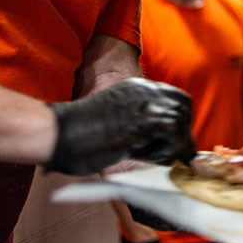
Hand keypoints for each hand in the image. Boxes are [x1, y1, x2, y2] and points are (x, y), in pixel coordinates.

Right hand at [46, 78, 195, 174]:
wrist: (59, 133)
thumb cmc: (78, 135)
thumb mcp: (114, 120)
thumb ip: (140, 126)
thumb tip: (168, 146)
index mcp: (136, 88)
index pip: (175, 97)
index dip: (178, 119)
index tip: (170, 140)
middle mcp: (144, 90)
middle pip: (183, 105)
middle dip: (180, 131)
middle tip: (165, 152)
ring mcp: (145, 102)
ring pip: (180, 121)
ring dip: (170, 143)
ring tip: (146, 153)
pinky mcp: (143, 120)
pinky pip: (173, 135)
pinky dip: (164, 151)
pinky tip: (141, 154)